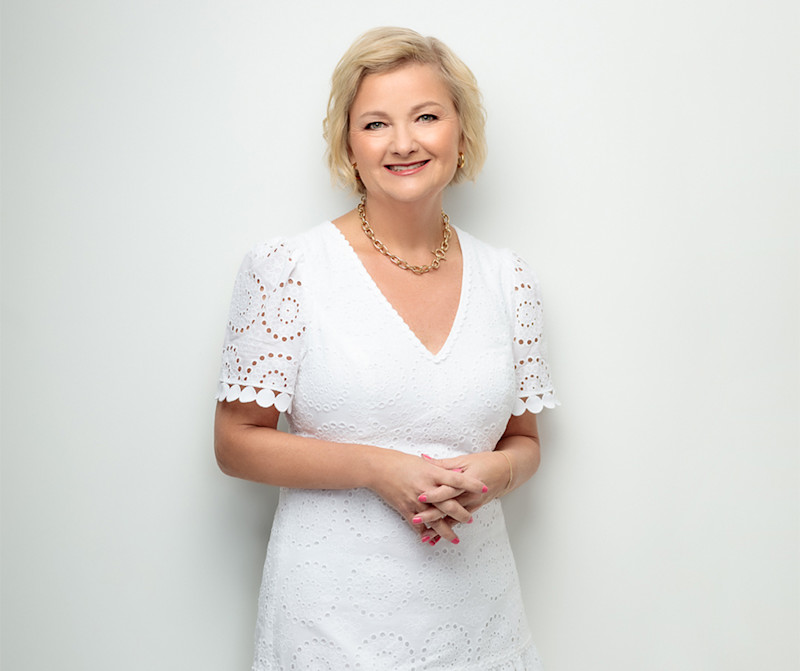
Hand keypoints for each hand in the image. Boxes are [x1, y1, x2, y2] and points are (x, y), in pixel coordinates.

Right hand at [365, 448, 487, 544]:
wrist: (378, 468)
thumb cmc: (400, 462)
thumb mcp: (424, 463)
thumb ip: (441, 469)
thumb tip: (458, 472)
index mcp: (432, 474)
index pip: (457, 480)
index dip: (471, 484)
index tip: (484, 488)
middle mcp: (426, 489)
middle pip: (449, 505)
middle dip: (462, 514)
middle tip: (471, 520)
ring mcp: (415, 501)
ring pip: (435, 520)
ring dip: (446, 531)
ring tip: (455, 539)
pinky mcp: (405, 509)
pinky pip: (417, 525)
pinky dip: (424, 533)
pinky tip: (431, 539)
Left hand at [416, 452, 510, 526]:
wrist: (506, 471)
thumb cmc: (485, 462)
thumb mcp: (463, 460)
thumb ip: (443, 463)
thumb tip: (424, 458)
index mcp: (467, 479)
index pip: (448, 489)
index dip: (434, 493)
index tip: (420, 497)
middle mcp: (470, 495)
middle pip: (448, 507)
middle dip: (432, 514)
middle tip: (416, 519)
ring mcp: (473, 504)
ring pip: (453, 518)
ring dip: (438, 528)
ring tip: (424, 535)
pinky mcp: (474, 509)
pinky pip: (458, 521)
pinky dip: (447, 529)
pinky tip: (437, 537)